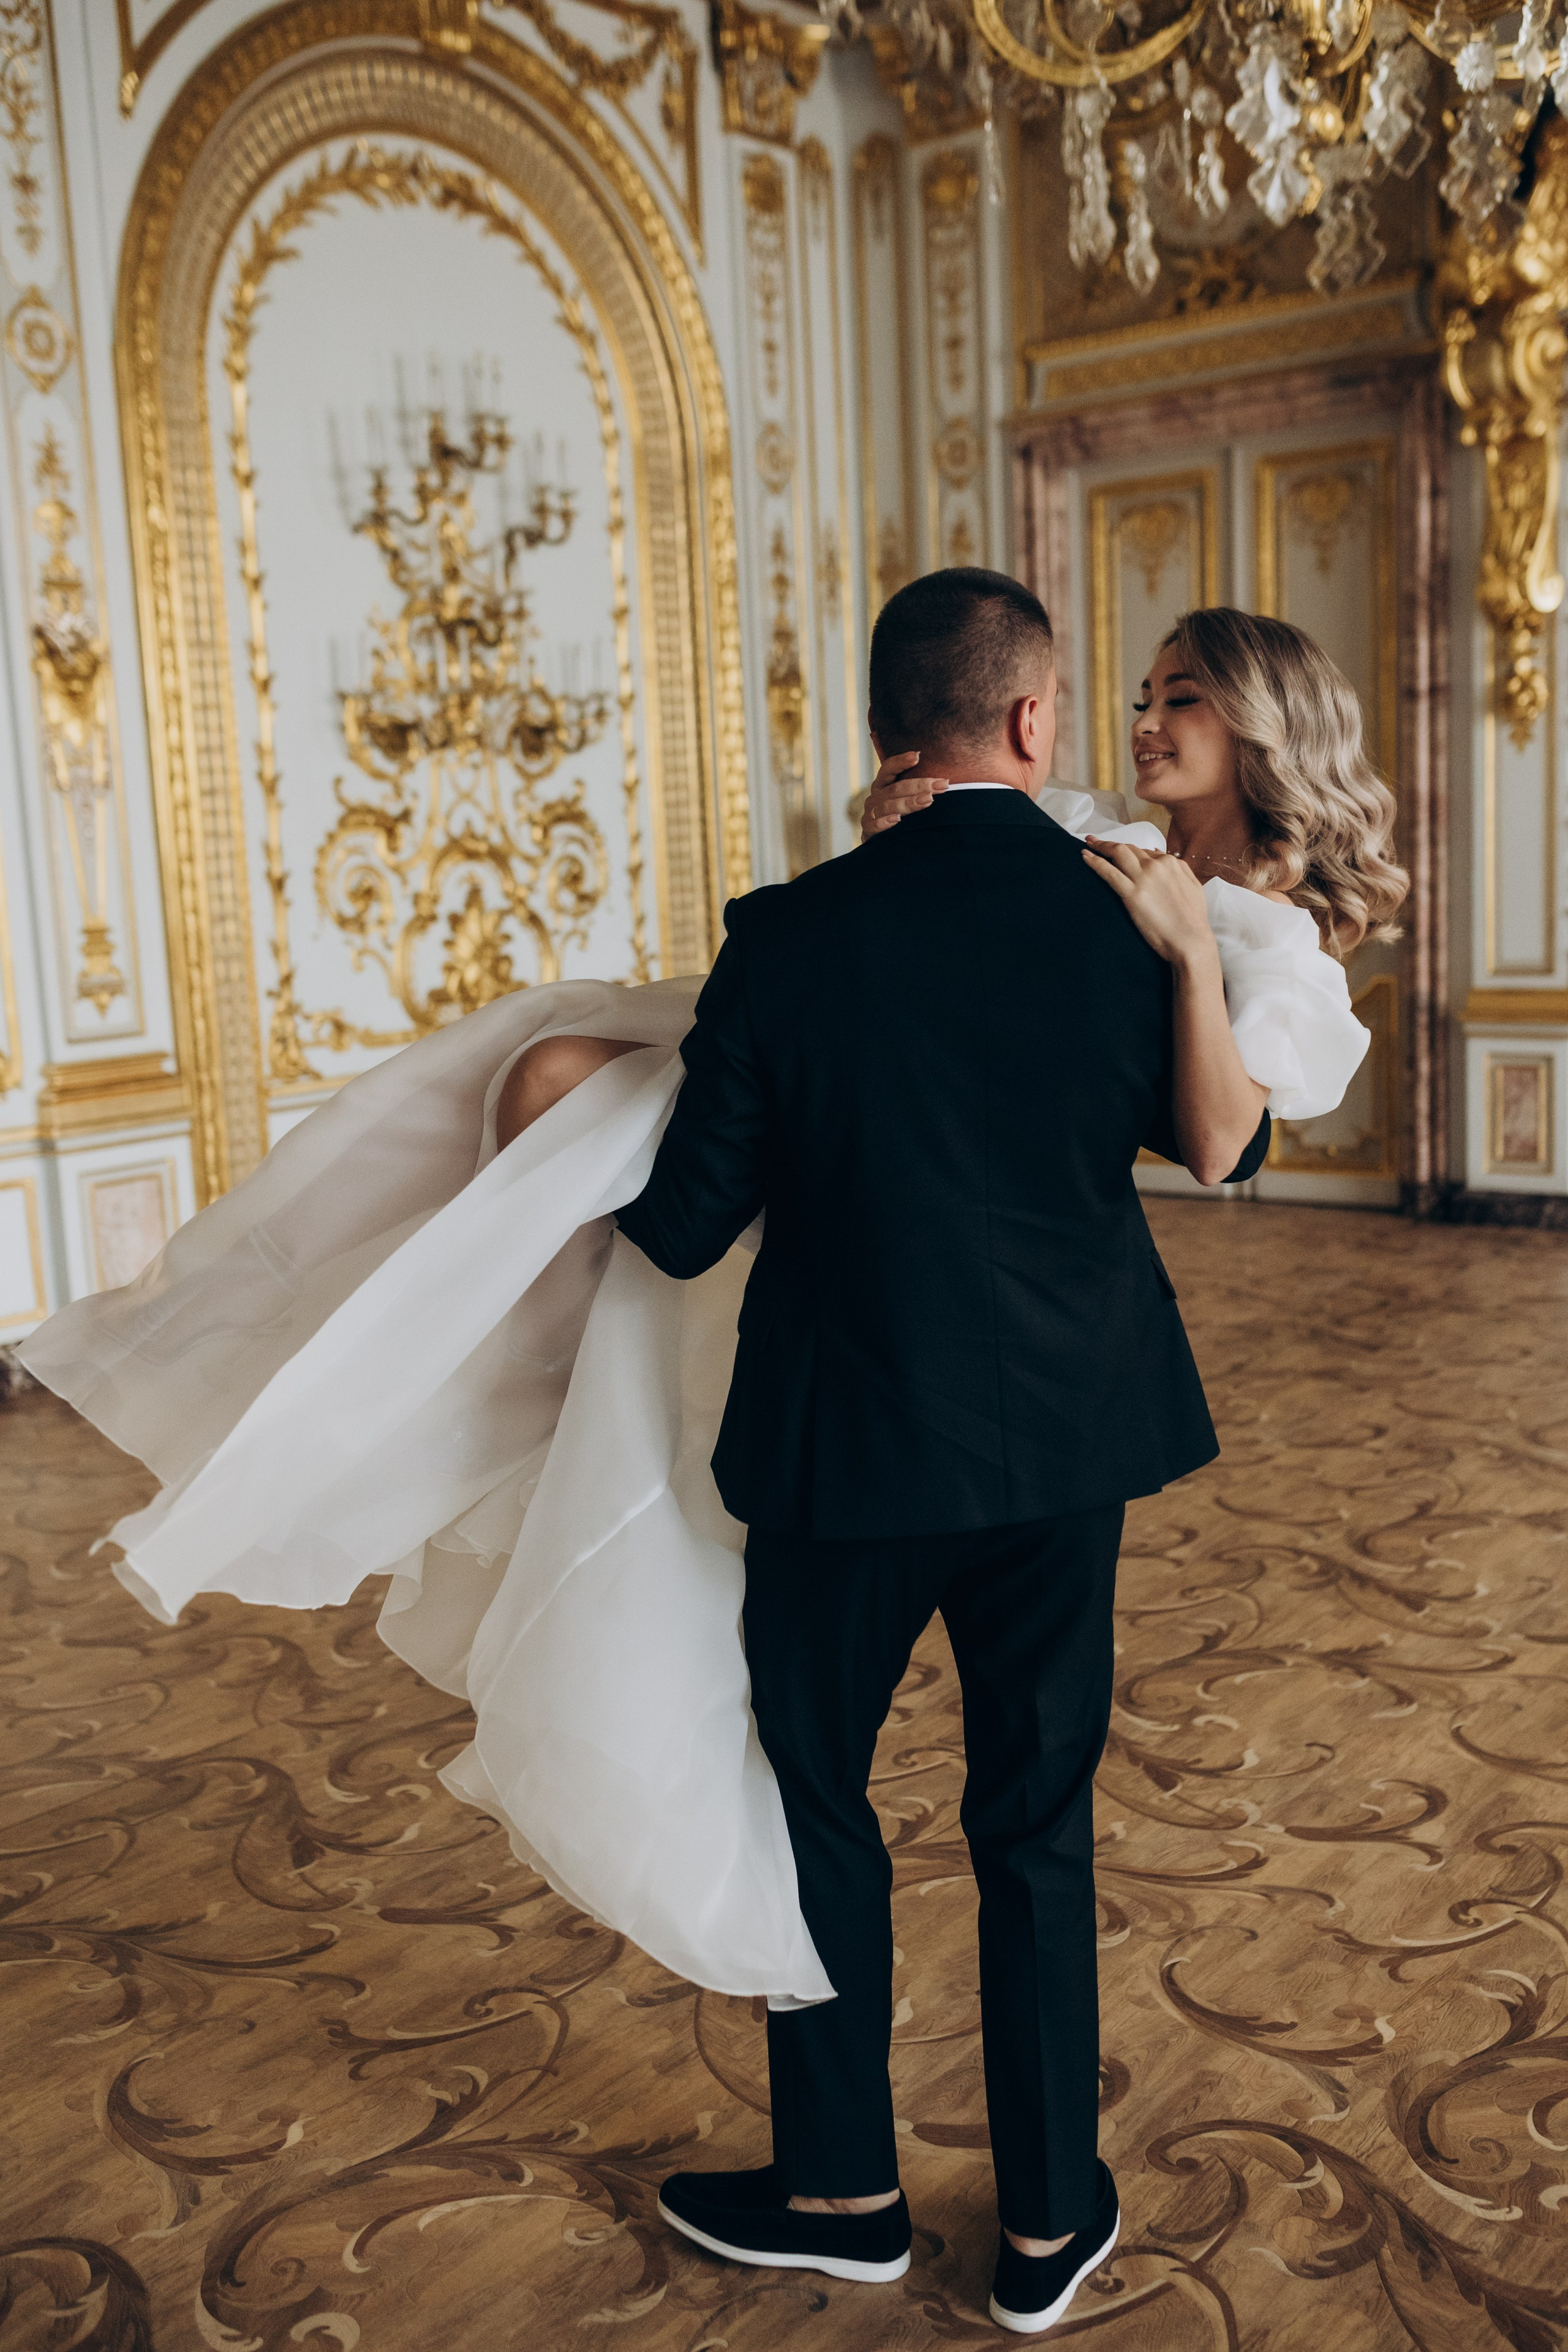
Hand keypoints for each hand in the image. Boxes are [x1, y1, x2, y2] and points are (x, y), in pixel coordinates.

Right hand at [860, 750, 947, 838]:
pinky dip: (883, 822)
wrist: (883, 846)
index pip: (888, 769)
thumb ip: (920, 791)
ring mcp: (870, 814)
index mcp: (883, 785)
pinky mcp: (867, 832)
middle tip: (942, 785)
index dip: (901, 762)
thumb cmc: (901, 819)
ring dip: (908, 803)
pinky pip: (872, 826)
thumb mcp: (907, 801)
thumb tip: (947, 781)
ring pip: (887, 806)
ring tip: (928, 800)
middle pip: (895, 788)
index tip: (917, 756)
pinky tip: (896, 820)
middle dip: (920, 785)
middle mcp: (875, 797)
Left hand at [1082, 837, 1216, 968]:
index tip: (1119, 851)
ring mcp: (1143, 878)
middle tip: (1095, 841)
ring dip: (1100, 846)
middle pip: (1128, 849)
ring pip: (1117, 853)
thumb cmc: (1193, 918)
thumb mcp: (1192, 885)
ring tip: (1089, 844)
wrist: (1190, 940)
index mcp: (1171, 863)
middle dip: (1110, 843)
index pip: (1144, 851)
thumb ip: (1177, 868)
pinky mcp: (1131, 894)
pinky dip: (1095, 862)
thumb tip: (1158, 854)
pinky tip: (1085, 857)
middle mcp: (1156, 865)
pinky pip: (1109, 872)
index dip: (1129, 851)